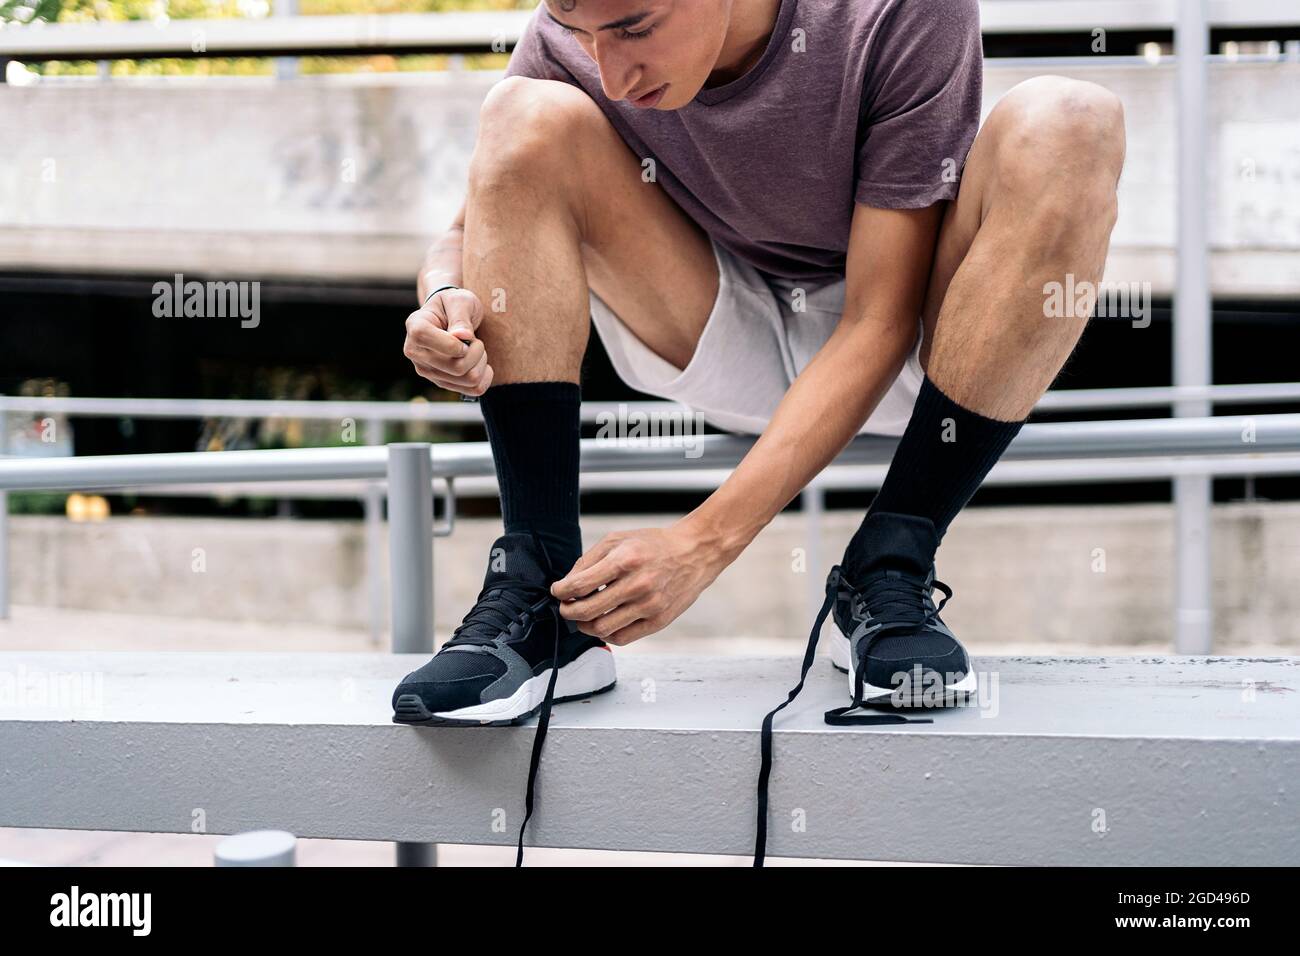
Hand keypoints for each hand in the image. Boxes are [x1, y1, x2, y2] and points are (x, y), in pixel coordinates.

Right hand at [403, 287, 492, 396]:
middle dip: (476, 351)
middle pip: (456, 367)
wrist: (451, 316)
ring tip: (475, 349)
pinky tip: (480, 363)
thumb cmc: (454, 305)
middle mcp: (415, 353)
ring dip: (481, 363)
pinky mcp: (441, 382)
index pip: (428, 341)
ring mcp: (427, 371)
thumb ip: (461, 316)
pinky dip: (485, 377)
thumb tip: (463, 336)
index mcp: (415, 327)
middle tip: (475, 340)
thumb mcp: (460, 300)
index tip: (465, 335)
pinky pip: (473, 390)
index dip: (455, 343)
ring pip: (467, 379)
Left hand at [549, 521, 728, 645]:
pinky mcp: (658, 621)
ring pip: (602, 629)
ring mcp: (649, 606)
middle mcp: (637, 585)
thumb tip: (567, 584)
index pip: (580, 585)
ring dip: (584, 625)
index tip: (558, 591)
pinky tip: (604, 622)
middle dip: (568, 611)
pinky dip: (606, 634)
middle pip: (587, 611)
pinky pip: (622, 638)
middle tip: (566, 607)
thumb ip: (589, 560)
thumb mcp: (618, 540)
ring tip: (583, 616)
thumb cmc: (654, 545)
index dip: (562, 591)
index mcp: (625, 560)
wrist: (695, 553)